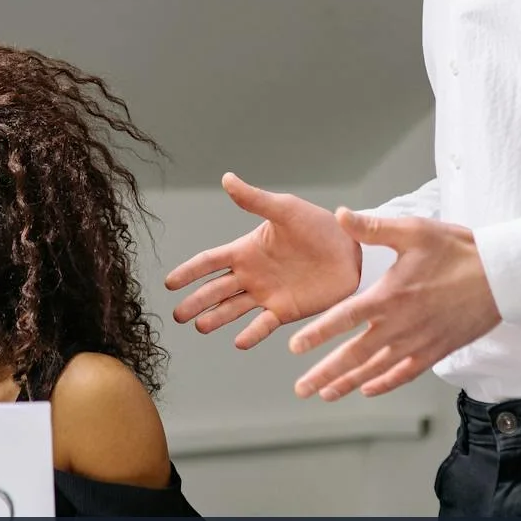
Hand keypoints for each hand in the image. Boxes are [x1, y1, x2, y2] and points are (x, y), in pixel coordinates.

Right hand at [165, 173, 361, 348]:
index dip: (189, 272)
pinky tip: (239, 341)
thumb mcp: (285, 209)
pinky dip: (251, 334)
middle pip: (214, 290)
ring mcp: (266, 295)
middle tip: (178, 315)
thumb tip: (227, 178)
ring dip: (216, 318)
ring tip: (201, 326)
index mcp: (245, 251)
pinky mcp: (285, 311)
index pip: (209, 262)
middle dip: (195, 302)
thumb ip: (255, 199)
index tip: (169, 282)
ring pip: (233, 309)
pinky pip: (263, 325)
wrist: (351, 250)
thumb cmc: (318, 225)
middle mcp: (250, 275)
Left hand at [290, 209, 500, 399]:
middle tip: (302, 388)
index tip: (295, 348)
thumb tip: (340, 215)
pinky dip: (386, 383)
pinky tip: (369, 389)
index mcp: (389, 295)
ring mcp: (419, 341)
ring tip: (326, 394)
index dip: (318, 334)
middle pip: (355, 354)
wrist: (503, 276)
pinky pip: (406, 372)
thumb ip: (373, 228)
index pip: (344, 319)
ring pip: (377, 368)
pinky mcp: (437, 350)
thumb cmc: (459, 250)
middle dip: (325, 372)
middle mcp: (400, 324)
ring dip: (349, 382)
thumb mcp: (414, 231)